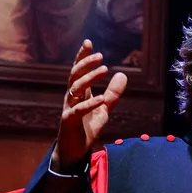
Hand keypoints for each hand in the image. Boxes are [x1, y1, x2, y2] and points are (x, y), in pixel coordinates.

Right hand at [55, 40, 127, 168]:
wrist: (75, 150)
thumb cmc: (87, 127)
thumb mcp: (104, 108)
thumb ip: (113, 93)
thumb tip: (122, 74)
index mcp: (78, 93)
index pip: (78, 71)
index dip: (82, 57)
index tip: (88, 42)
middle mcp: (70, 97)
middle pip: (75, 75)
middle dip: (86, 64)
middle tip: (100, 56)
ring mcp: (68, 108)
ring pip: (75, 89)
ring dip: (89, 78)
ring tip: (104, 70)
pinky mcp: (69, 121)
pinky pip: (78, 110)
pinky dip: (89, 104)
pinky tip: (100, 98)